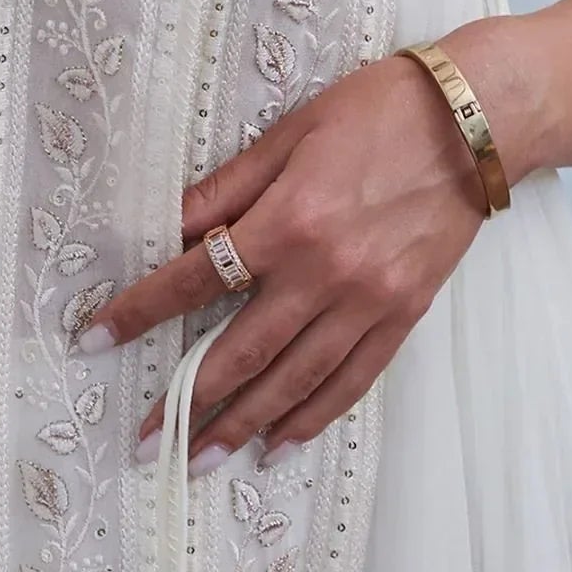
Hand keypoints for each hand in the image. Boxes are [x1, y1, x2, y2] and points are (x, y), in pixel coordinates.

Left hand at [74, 43, 497, 470]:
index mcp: (288, 221)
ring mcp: (368, 302)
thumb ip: (227, 189)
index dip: (140, 310)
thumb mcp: (289, 135)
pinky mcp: (404, 315)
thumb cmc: (377, 111)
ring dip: (243, 424)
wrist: (474, 122)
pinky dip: (314, 417)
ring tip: (200, 459)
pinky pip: (351, 380)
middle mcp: (324, 274)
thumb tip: (169, 227)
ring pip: (294, 380)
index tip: (97, 338)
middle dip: (186, 398)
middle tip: (144, 436)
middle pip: (241, 351)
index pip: (194, 278)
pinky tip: (281, 442)